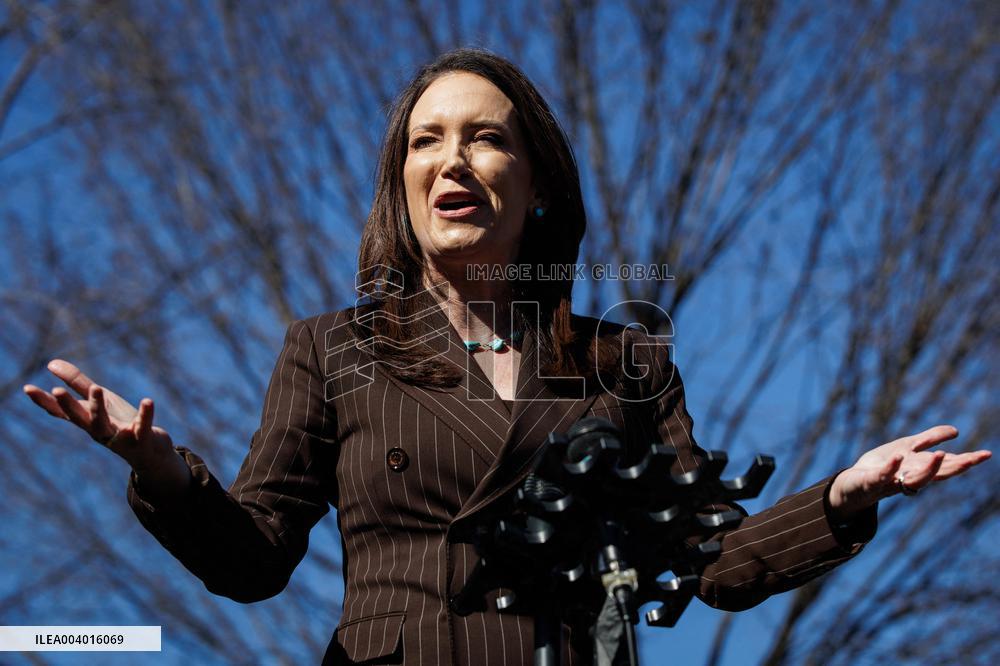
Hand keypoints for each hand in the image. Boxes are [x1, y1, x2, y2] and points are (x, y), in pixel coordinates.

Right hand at [23, 359, 174, 471]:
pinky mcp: (142, 439)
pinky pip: (143, 426)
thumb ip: (77, 384)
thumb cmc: (120, 424)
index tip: (27, 387)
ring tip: (96, 387)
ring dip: (98, 408)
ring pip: (105, 426)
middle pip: (80, 419)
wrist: (151, 453)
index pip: (61, 412)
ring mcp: (120, 437)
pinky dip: (145, 415)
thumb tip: (51, 363)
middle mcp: (99, 431)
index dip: (44, 401)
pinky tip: (147, 401)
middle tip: (57, 391)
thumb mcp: (99, 401)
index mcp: (86, 421)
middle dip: (68, 405)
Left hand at [828, 425, 990, 521]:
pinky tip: (898, 456)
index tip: (986, 454)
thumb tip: (956, 431)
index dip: (966, 460)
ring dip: (928, 469)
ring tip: (941, 455)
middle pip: (936, 475)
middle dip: (955, 467)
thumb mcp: (907, 448)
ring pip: (914, 480)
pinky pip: (883, 476)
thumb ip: (929, 439)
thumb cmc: (882, 466)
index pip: (946, 465)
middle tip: (973, 459)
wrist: (853, 484)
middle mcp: (910, 478)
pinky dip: (891, 468)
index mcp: (920, 468)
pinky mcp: (871, 482)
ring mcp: (892, 482)